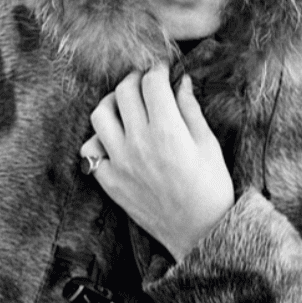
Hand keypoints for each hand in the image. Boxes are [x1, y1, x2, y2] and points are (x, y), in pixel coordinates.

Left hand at [80, 63, 233, 261]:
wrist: (201, 233)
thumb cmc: (211, 187)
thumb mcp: (208, 143)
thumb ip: (190, 108)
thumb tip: (181, 81)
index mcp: (167, 129)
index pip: (151, 82)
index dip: (158, 69)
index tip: (163, 69)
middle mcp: (138, 142)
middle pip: (124, 91)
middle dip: (136, 78)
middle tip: (145, 81)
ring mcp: (120, 162)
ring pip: (100, 114)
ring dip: (113, 102)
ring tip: (126, 105)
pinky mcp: (109, 181)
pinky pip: (90, 150)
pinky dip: (99, 138)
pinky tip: (115, 138)